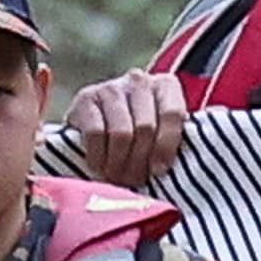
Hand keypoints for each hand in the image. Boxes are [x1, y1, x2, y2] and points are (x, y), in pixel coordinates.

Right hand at [68, 67, 191, 187]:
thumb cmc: (138, 137)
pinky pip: (96, 134)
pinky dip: (98, 156)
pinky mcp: (85, 98)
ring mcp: (111, 87)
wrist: (95, 126)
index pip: (173, 113)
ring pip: (121, 133)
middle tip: (134, 180)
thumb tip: (174, 168)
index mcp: (166, 85)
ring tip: (117, 177)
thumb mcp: (161, 134)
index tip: (159, 170)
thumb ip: (172, 142)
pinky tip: (99, 166)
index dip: (166, 146)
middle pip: (146, 127)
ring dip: (119, 162)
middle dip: (139, 161)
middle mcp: (139, 80)